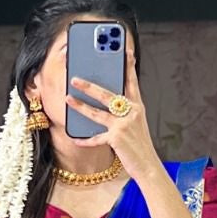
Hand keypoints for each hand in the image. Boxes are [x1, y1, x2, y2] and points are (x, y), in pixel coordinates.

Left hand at [64, 36, 158, 181]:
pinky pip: (96, 138)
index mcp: (137, 106)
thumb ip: (125, 111)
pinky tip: (75, 138)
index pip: (131, 82)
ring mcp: (123, 125)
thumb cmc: (140, 145)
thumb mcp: (137, 124)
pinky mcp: (116, 139)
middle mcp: (131, 112)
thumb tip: (108, 103)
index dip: (128, 66)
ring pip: (97, 113)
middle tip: (75, 78)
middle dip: (89, 85)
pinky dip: (86, 140)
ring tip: (68, 99)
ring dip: (80, 106)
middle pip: (107, 94)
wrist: (148, 166)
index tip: (125, 51)